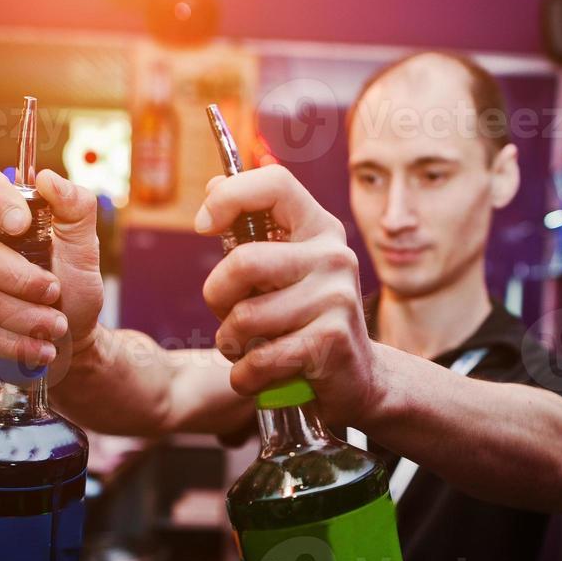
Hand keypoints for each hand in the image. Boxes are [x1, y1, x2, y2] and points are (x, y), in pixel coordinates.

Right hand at [0, 168, 103, 377]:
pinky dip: (11, 343)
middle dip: (22, 280)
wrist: (70, 340)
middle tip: (55, 294)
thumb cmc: (73, 289)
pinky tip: (38, 349)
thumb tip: (48, 178)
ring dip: (24, 317)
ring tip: (56, 327)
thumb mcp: (85, 249)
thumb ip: (76, 209)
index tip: (20, 224)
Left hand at [196, 165, 382, 425]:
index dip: (230, 197)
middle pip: (244, 262)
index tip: (203, 226)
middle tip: (228, 314)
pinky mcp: (332, 341)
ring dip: (230, 343)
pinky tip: (256, 374)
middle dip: (217, 297)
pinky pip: (259, 360)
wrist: (357, 376)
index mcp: (319, 228)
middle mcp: (333, 256)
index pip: (275, 184)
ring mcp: (337, 297)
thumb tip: (214, 185)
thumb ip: (251, 231)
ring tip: (248, 347)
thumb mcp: (284, 267)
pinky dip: (244, 375)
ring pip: (245, 318)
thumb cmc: (306, 317)